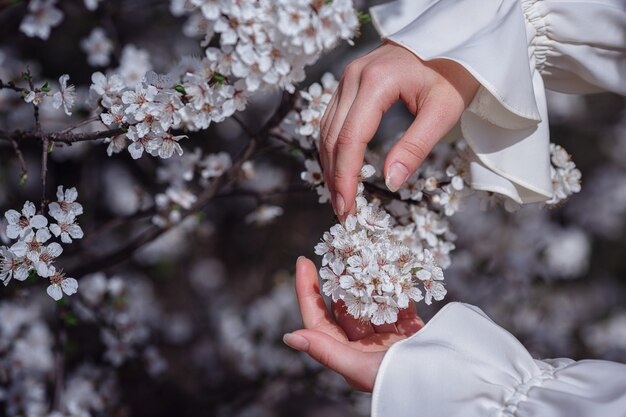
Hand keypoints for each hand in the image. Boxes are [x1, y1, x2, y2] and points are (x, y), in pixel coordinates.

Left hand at [283, 256, 423, 391]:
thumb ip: (326, 350)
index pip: (318, 321)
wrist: (454, 383)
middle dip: (340, 279)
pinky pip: (399, 302)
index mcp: (348, 357)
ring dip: (366, 278)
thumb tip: (290, 337)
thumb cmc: (402, 381)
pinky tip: (390, 267)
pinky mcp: (413, 329)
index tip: (304, 261)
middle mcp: (366, 347)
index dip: (307, 292)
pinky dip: (395, 285)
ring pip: (370, 301)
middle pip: (345, 307)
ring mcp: (389, 337)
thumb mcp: (359, 367)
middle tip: (337, 251)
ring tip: (361, 253)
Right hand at [320, 42, 478, 216]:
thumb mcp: (443, 112)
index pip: (350, 138)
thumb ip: (415, 147)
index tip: (348, 208)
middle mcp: (353, 77)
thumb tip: (390, 183)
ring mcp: (347, 78)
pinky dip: (333, 149)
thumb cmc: (452, 74)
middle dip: (335, 178)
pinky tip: (339, 169)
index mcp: (377, 82)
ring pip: (326, 130)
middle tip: (343, 212)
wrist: (449, 41)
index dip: (345, 177)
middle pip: (333, 137)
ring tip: (340, 197)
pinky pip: (331, 120)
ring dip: (330, 166)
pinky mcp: (347, 84)